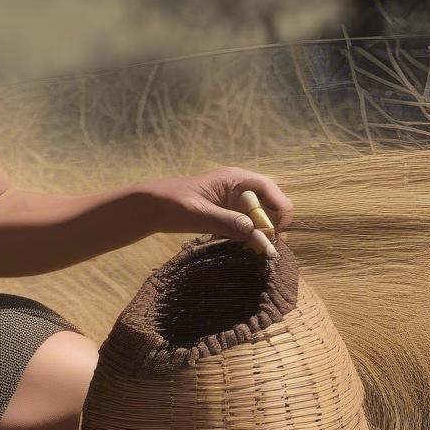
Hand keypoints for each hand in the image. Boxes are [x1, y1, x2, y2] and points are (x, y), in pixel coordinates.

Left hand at [149, 167, 293, 257]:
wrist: (149, 209)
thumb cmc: (172, 204)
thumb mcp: (201, 215)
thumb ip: (230, 224)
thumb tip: (260, 236)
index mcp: (234, 179)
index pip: (268, 188)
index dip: (280, 207)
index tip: (280, 229)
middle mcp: (238, 188)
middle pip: (267, 204)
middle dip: (272, 224)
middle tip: (271, 246)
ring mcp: (232, 203)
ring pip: (258, 217)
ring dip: (262, 233)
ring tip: (261, 251)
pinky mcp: (225, 216)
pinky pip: (246, 226)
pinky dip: (249, 237)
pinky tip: (248, 249)